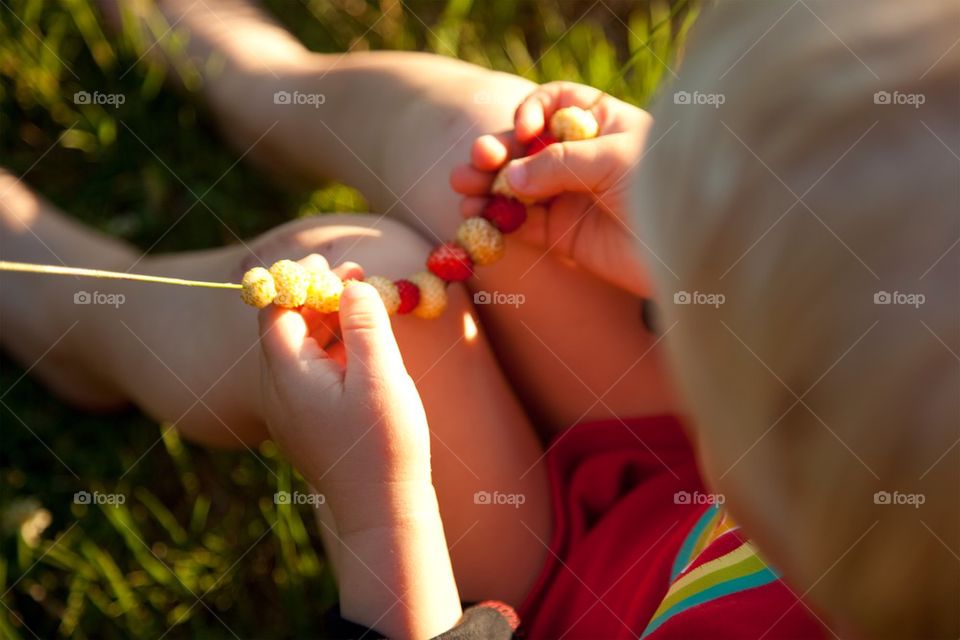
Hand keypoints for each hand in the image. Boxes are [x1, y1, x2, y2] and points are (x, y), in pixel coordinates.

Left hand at [257, 255, 432, 531]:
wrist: (381, 509)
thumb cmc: (383, 444)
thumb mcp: (381, 377)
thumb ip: (364, 325)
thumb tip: (351, 283)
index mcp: (287, 375)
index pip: (276, 309)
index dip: (300, 280)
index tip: (335, 265)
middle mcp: (279, 390)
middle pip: (285, 325)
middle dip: (317, 296)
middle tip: (357, 275)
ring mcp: (291, 407)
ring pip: (300, 347)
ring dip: (328, 320)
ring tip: (365, 303)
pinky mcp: (307, 419)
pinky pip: (312, 370)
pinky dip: (333, 347)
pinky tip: (363, 342)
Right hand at [450, 81, 655, 295]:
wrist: (689, 253)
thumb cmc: (663, 191)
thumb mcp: (615, 161)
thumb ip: (560, 163)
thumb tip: (511, 176)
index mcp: (602, 123)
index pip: (555, 104)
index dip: (532, 112)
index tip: (524, 130)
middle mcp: (582, 157)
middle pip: (527, 147)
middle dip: (498, 153)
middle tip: (475, 164)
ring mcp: (571, 197)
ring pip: (518, 187)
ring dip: (488, 188)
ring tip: (463, 191)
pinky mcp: (565, 236)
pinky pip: (523, 225)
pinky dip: (499, 222)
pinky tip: (477, 218)